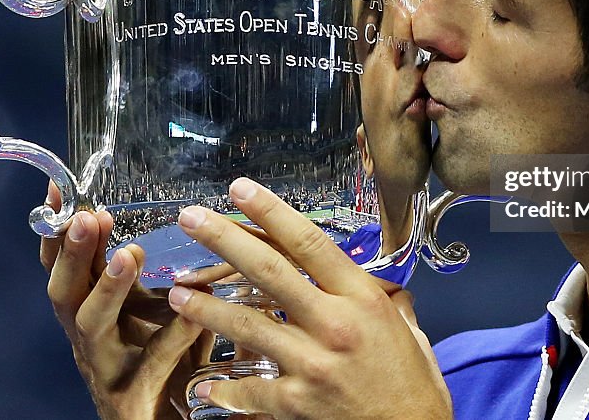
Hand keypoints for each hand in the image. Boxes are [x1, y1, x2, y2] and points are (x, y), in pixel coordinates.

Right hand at [40, 184, 207, 419]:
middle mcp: (89, 338)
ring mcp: (105, 369)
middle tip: (85, 217)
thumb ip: (175, 277)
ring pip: (90, 326)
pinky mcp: (131, 400)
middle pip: (64, 292)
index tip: (61, 188)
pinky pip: (148, 364)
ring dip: (107, 288)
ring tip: (129, 254)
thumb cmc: (170, 368)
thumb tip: (205, 224)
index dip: (57, 228)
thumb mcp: (168, 315)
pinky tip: (193, 313)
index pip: (65, 264)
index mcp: (93, 311)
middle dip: (72, 253)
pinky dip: (171, 336)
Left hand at [166, 178, 451, 418]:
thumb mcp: (407, 328)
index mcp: (361, 298)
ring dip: (205, 307)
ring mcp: (311, 364)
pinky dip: (224, 387)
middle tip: (190, 218)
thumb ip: (383, 300)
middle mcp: (334, 324)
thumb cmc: (413, 384)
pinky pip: (249, 388)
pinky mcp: (295, 403)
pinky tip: (204, 383)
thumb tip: (371, 279)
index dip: (271, 212)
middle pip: (268, 271)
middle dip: (224, 239)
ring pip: (246, 326)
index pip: (308, 243)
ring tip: (176, 291)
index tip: (240, 189)